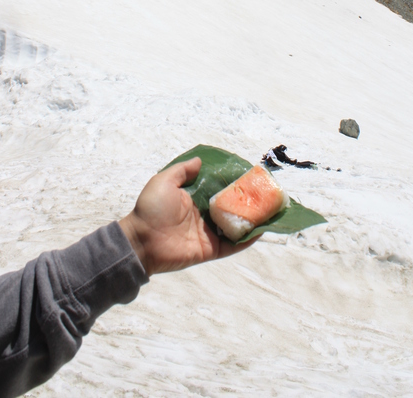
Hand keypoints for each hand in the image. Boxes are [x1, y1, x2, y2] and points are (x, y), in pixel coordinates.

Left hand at [119, 157, 255, 275]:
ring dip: (251, 220)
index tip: (250, 175)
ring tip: (270, 210)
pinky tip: (261, 230)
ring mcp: (208, 233)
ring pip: (235, 225)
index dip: (233, 182)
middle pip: (230, 207)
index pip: (218, 189)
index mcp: (194, 198)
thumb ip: (182, 171)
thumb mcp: (164, 181)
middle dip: (247, 201)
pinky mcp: (210, 250)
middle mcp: (204, 215)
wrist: (142, 241)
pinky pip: (232, 245)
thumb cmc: (150, 208)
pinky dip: (246, 239)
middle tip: (266, 193)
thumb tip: (199, 161)